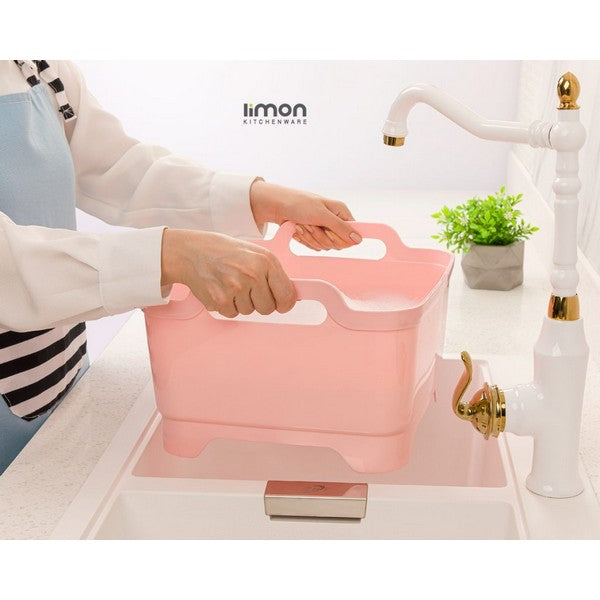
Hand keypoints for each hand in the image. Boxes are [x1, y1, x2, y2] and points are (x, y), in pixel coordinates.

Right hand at [161, 228, 295, 316]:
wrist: (192, 251)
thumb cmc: (225, 252)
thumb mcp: (255, 253)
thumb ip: (272, 273)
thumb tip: (290, 296)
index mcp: (265, 261)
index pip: (286, 295)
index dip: (285, 303)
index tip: (281, 303)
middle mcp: (252, 274)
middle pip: (268, 308)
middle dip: (260, 302)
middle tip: (248, 289)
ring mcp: (235, 288)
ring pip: (249, 312)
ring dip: (242, 303)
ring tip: (231, 284)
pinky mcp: (220, 300)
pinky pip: (232, 314)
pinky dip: (227, 306)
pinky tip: (221, 289)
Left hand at [249, 180, 361, 250]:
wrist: (277, 207)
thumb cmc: (298, 204)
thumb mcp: (321, 215)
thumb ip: (341, 227)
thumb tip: (358, 239)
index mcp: (340, 212)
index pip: (352, 233)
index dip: (341, 237)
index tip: (329, 232)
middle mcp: (334, 221)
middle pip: (338, 243)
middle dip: (321, 237)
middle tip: (311, 224)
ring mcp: (324, 229)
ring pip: (325, 246)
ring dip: (311, 237)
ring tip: (302, 224)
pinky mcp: (314, 236)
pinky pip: (315, 246)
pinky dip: (304, 239)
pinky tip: (298, 229)